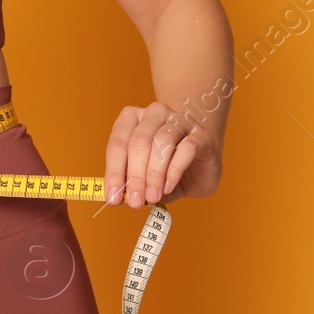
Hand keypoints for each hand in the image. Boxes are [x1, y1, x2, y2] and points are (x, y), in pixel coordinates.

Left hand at [104, 101, 221, 207]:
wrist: (198, 172)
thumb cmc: (164, 171)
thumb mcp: (142, 178)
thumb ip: (129, 183)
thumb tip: (114, 197)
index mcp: (132, 118)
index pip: (118, 143)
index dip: (114, 171)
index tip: (113, 197)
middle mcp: (154, 113)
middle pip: (139, 140)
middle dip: (135, 174)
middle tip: (135, 200)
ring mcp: (180, 121)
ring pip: (162, 141)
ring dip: (154, 173)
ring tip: (152, 196)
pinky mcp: (201, 134)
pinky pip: (187, 147)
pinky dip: (174, 170)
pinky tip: (168, 187)